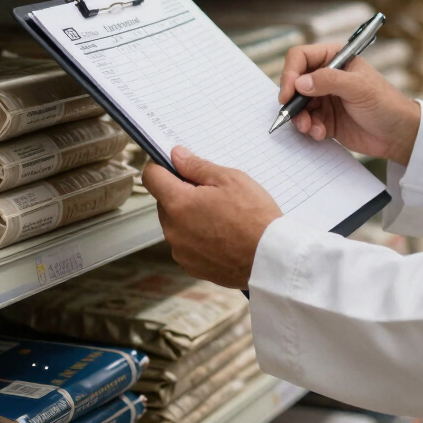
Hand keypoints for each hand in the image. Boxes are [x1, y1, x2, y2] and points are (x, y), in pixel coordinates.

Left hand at [142, 147, 281, 288]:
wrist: (271, 258)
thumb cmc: (254, 217)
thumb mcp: (230, 179)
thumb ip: (197, 166)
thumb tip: (176, 156)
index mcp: (178, 204)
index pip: (151, 177)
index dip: (162, 166)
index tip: (175, 165)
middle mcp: (173, 230)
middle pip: (165, 201)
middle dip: (182, 192)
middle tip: (213, 192)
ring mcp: (181, 251)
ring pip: (176, 223)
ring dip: (190, 215)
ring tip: (222, 216)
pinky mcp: (192, 266)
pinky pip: (186, 244)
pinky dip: (198, 236)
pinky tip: (222, 234)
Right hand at [279, 43, 420, 164]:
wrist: (399, 135)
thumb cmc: (386, 103)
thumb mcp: (359, 88)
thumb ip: (328, 80)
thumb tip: (300, 83)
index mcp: (335, 58)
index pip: (301, 57)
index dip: (290, 73)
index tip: (288, 92)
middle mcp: (326, 76)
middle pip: (294, 82)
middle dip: (292, 100)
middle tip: (293, 114)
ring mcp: (325, 98)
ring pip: (297, 104)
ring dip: (299, 117)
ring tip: (310, 128)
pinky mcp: (325, 119)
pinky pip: (306, 121)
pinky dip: (309, 128)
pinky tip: (321, 133)